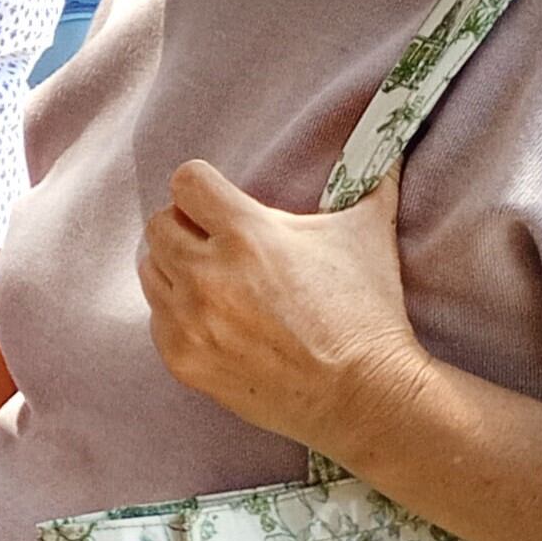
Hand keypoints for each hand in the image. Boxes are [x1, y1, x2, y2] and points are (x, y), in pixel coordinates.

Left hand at [137, 163, 433, 457]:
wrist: (364, 395)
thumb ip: (372, 180)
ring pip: (150, 271)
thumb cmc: (367, 311)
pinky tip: (214, 320)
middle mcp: (207, 274)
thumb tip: (391, 145)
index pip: (186, 182)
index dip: (203, 188)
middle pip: (159, 225)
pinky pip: (156, 320)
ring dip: (176, 269)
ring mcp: (190, 321)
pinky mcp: (183, 360)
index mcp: (247, 234)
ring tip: (215, 281)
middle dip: (186, 226)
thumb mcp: (369, 233)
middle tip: (217, 243)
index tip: (219, 202)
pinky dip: (177, 314)